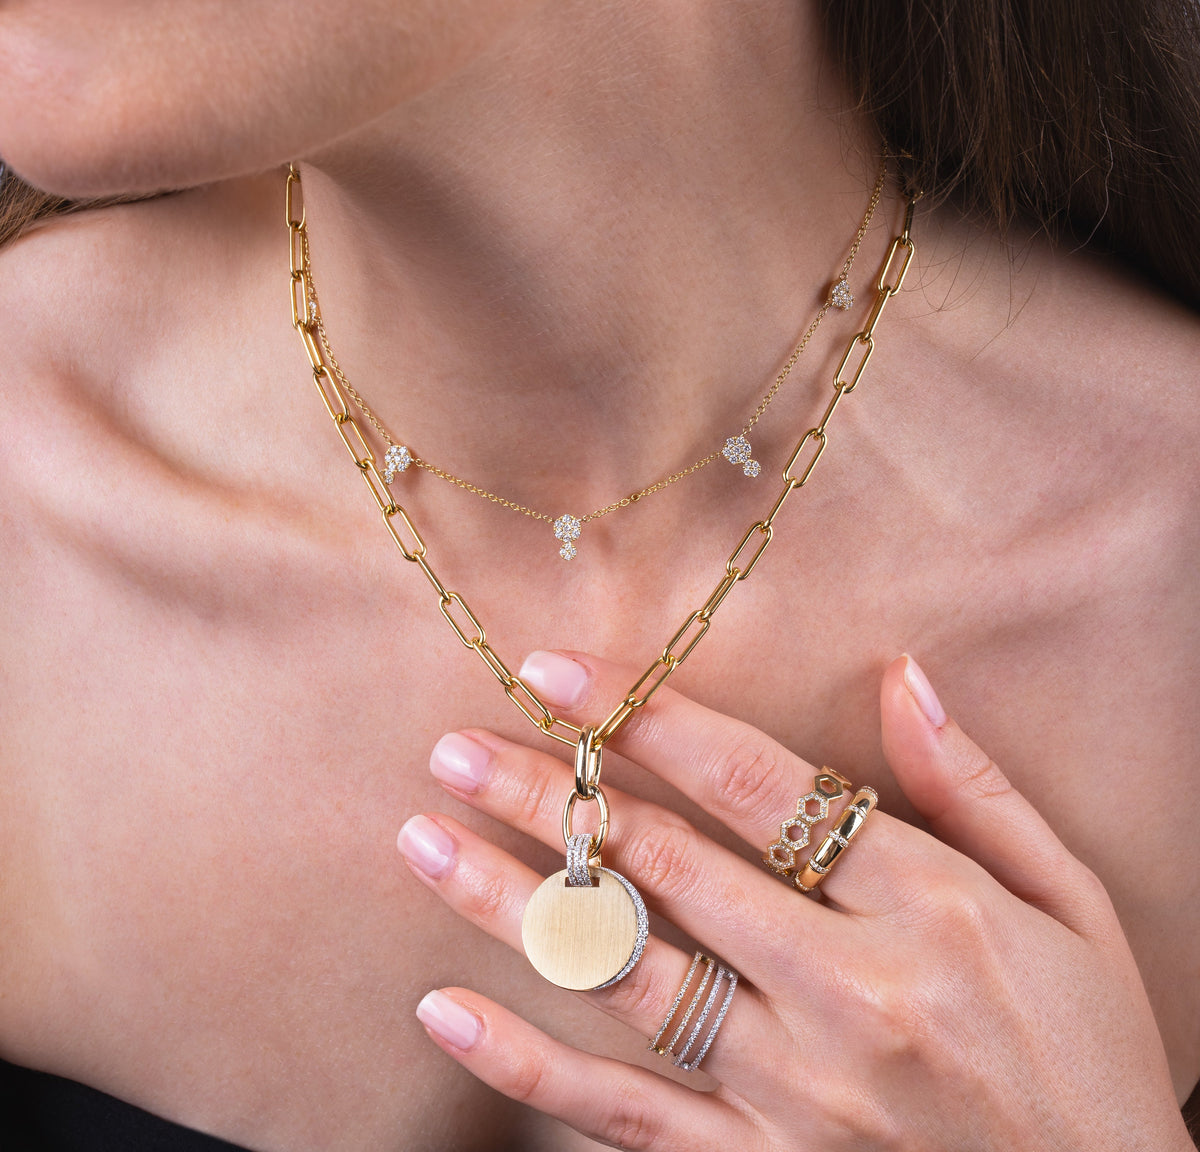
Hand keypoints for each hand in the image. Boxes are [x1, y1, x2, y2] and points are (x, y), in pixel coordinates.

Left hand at [397, 653, 1191, 1150]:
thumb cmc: (1092, 1059)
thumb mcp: (1072, 906)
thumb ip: (975, 788)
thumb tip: (901, 675)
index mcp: (925, 906)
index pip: (752, 781)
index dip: (642, 715)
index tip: (553, 672)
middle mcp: (847, 993)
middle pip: (665, 866)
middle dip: (550, 795)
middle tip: (455, 747)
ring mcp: (796, 1096)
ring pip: (622, 978)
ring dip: (510, 902)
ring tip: (422, 840)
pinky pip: (624, 1117)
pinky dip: (526, 1068)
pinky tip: (446, 1009)